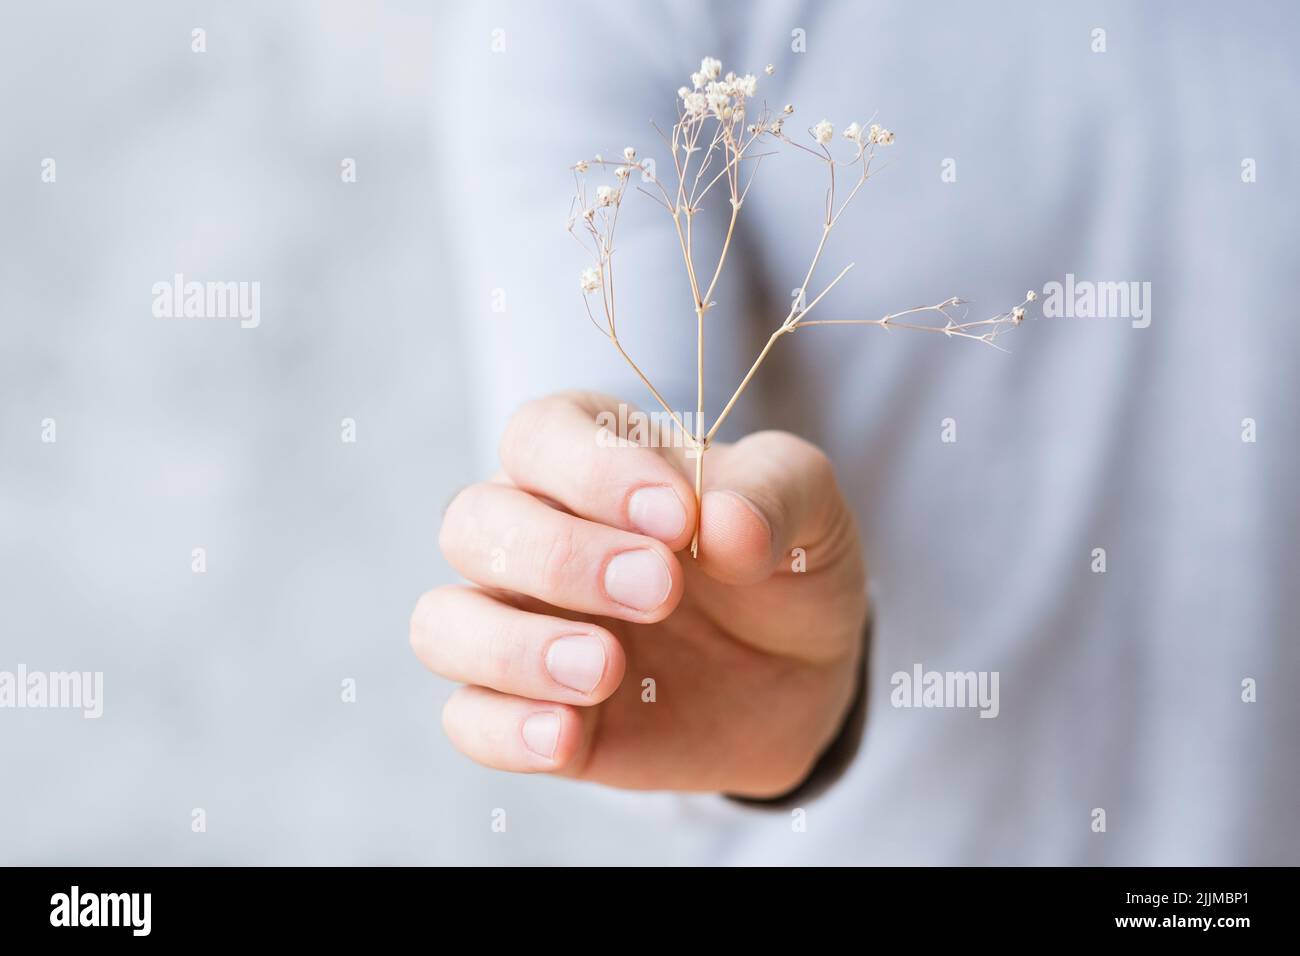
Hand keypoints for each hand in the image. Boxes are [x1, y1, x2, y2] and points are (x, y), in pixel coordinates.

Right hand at [411, 391, 868, 797]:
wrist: (797, 676)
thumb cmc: (781, 565)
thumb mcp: (809, 510)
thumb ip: (775, 495)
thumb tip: (725, 524)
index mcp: (590, 457)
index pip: (541, 435)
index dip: (593, 471)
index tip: (679, 520)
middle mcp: (534, 530)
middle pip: (473, 523)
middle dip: (559, 557)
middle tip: (659, 591)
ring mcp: (520, 624)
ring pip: (444, 622)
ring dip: (514, 646)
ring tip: (606, 668)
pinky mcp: (526, 708)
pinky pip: (468, 718)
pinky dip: (504, 729)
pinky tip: (569, 734)